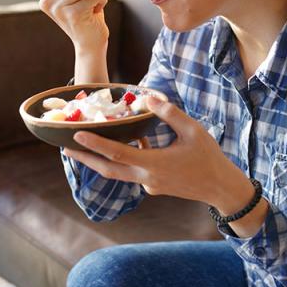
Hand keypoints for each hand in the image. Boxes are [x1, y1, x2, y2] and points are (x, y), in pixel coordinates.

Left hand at [64, 97, 251, 208]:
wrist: (221, 188)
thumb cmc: (209, 158)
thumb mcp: (193, 130)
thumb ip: (169, 113)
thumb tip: (148, 98)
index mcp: (154, 165)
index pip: (117, 153)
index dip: (95, 143)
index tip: (76, 135)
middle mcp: (147, 178)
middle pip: (108, 169)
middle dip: (85, 159)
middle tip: (65, 147)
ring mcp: (150, 186)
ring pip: (118, 173)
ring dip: (101, 161)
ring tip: (84, 148)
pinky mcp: (155, 187)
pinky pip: (133, 173)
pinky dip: (123, 162)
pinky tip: (128, 146)